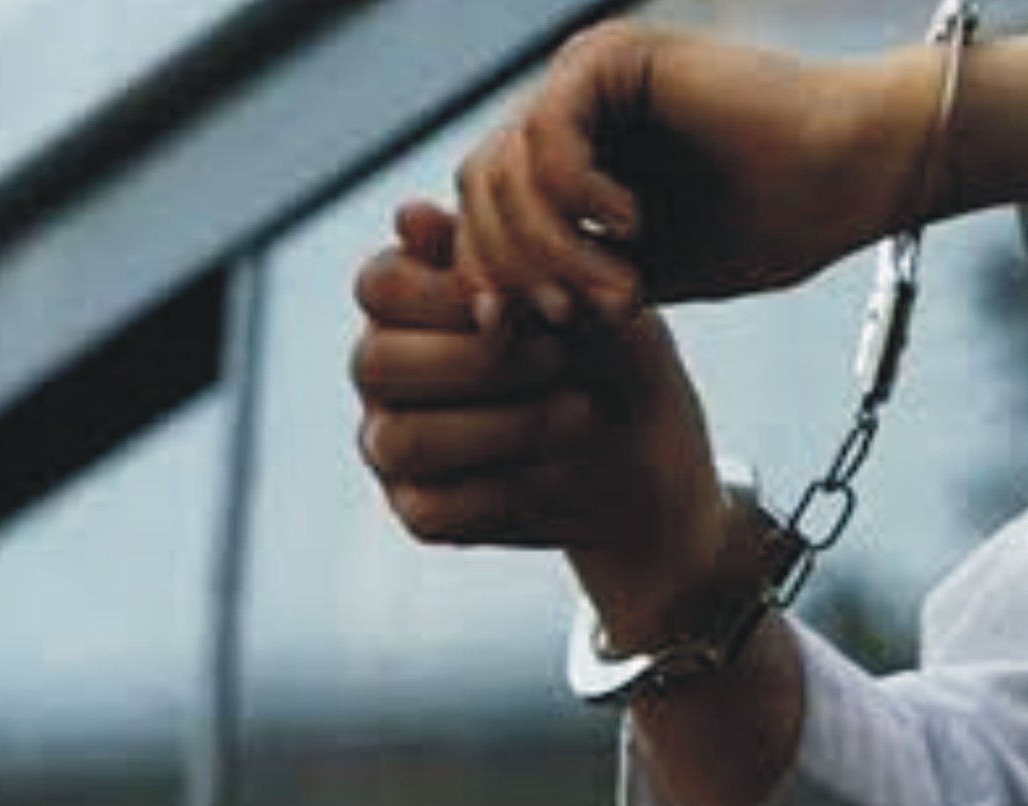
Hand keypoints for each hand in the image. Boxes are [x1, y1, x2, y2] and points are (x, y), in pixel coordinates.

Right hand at [354, 201, 729, 647]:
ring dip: (500, 427)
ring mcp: (391, 441)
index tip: (534, 304)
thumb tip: (406, 215)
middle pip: (375, 363)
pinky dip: (507, 488)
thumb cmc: (608, 348)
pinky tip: (565, 467)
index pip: (379, 285)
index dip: (450, 296)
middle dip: (477, 363)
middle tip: (560, 359)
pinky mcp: (419, 509)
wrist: (652, 449)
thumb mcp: (571, 288)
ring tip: (580, 412)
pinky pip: (432, 509)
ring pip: (401, 440)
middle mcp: (382, 370)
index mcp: (404, 301)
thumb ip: (493, 253)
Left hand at [453, 21, 936, 323]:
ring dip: (552, 244)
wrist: (854, 174)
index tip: (532, 331)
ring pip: (503, 168)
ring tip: (618, 283)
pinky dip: (577, 194)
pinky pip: (548, 133)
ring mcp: (583, 78)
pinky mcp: (612, 57)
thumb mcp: (639, 278)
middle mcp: (565, 110)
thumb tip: (486, 318)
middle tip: (575, 313)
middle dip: (515, 267)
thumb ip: (566, 287)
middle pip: (476, 192)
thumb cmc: (766, 225)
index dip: (489, 278)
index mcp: (567, 158)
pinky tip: (631, 224)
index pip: (481, 215)